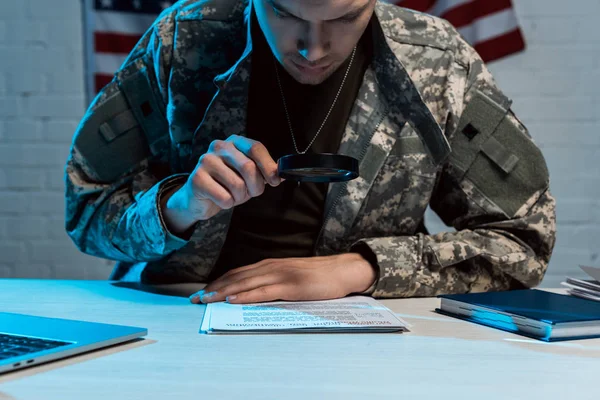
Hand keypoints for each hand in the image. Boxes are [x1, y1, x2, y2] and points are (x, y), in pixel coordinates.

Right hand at [162, 135, 281, 233]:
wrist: (200, 199)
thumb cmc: (227, 185)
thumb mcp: (249, 177)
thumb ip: (265, 172)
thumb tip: (282, 173)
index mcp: (235, 142)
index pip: (256, 148)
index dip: (268, 166)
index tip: (275, 181)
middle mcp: (219, 146)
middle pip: (248, 167)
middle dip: (255, 186)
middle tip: (251, 193)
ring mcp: (206, 161)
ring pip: (237, 185)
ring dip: (240, 197)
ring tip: (233, 195)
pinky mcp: (197, 179)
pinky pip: (224, 197)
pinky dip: (227, 204)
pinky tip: (220, 199)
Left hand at [189, 253, 376, 304]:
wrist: (343, 270)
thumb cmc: (318, 276)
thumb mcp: (291, 276)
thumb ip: (273, 281)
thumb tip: (254, 293)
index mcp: (271, 265)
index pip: (238, 273)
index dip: (218, 282)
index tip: (202, 291)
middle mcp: (271, 267)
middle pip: (236, 277)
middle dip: (214, 288)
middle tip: (195, 299)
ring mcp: (281, 275)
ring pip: (245, 283)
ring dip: (223, 291)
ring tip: (206, 299)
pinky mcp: (290, 286)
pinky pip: (264, 291)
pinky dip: (246, 295)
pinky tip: (233, 298)